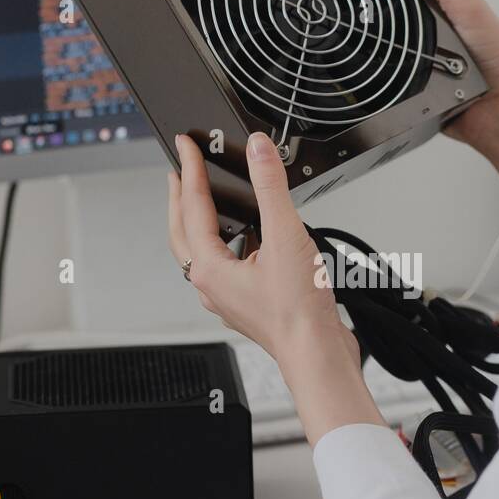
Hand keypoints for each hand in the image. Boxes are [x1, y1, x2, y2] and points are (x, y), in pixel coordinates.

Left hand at [167, 132, 385, 444]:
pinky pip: (230, 268)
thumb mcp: (285, 237)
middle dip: (182, 200)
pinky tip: (252, 240)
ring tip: (210, 203)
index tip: (186, 145)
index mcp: (209, 268)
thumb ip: (270, 188)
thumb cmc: (298, 313)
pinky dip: (232, 246)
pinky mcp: (250, 304)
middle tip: (181, 173)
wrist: (317, 354)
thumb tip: (259, 151)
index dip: (190, 170)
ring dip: (204, 225)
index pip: (192, 207)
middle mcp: (212, 285)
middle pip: (184, 233)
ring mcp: (229, 297)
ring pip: (205, 253)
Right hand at [382, 0, 498, 222]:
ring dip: (376, 49)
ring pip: (377, 49)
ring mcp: (412, 61)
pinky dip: (381, 80)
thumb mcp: (466, 3)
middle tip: (360, 10)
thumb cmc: (497, 56)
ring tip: (375, 43)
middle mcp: (423, 31)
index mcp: (436, 4)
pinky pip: (382, 83)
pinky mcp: (405, 90)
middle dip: (370, 15)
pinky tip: (382, 74)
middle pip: (381, 16)